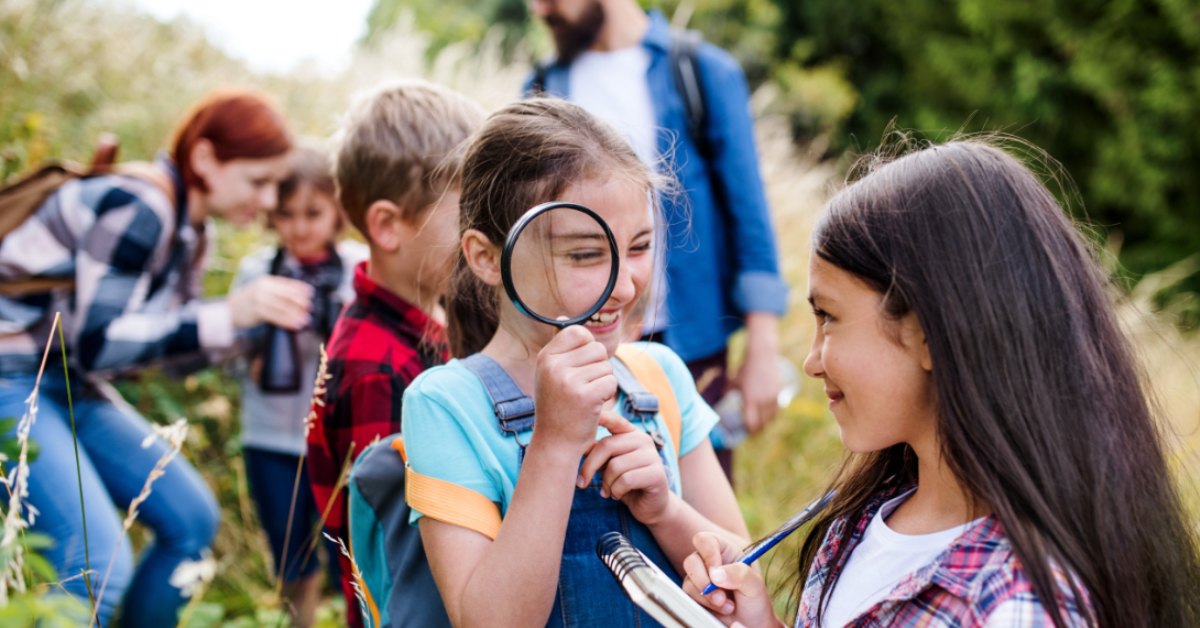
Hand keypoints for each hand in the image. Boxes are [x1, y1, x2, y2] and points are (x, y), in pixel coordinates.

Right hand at [229, 275, 312, 329]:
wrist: (229, 310)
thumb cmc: (249, 301)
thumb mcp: (262, 290)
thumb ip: (277, 291)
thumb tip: (298, 296)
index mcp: (267, 281)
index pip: (287, 283)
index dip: (300, 288)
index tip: (311, 293)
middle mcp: (264, 288)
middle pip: (287, 294)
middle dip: (301, 301)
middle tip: (310, 308)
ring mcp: (260, 299)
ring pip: (283, 307)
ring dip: (296, 314)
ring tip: (306, 319)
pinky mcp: (258, 311)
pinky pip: (277, 317)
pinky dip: (288, 321)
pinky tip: (295, 324)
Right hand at [532, 325, 616, 453]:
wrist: (555, 443)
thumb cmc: (557, 406)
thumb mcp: (551, 373)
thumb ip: (560, 347)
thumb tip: (564, 317)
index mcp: (545, 357)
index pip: (578, 332)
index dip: (587, 347)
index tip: (581, 366)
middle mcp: (554, 366)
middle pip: (597, 349)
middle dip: (598, 368)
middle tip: (583, 388)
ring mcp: (568, 381)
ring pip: (606, 367)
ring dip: (603, 383)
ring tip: (586, 398)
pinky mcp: (586, 396)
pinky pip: (610, 383)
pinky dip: (607, 395)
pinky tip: (592, 407)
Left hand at [578, 412, 671, 524]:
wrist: (650, 506)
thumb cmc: (625, 483)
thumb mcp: (607, 465)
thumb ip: (596, 452)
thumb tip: (576, 443)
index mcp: (631, 434)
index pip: (615, 420)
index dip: (602, 416)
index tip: (588, 414)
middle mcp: (643, 440)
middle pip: (607, 445)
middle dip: (589, 467)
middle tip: (581, 483)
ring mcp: (652, 455)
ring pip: (615, 466)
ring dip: (606, 483)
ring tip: (607, 491)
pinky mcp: (657, 474)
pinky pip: (626, 480)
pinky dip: (616, 491)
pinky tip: (617, 495)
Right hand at [682, 532, 781, 627]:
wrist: (751, 624)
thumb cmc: (755, 600)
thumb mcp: (755, 585)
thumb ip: (739, 574)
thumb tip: (715, 574)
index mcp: (724, 551)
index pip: (705, 541)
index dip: (708, 554)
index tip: (716, 573)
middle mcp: (709, 563)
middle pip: (691, 561)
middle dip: (704, 582)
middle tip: (722, 597)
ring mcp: (700, 579)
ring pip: (689, 581)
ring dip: (707, 597)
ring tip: (727, 606)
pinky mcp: (694, 595)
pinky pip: (688, 597)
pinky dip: (704, 605)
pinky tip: (720, 609)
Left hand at [734, 313, 780, 432]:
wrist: (762, 356)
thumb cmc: (745, 368)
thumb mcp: (734, 380)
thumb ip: (727, 390)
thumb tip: (722, 397)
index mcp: (750, 400)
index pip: (751, 423)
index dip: (749, 431)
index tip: (746, 432)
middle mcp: (762, 401)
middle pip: (762, 423)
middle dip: (757, 430)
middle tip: (753, 432)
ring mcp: (772, 397)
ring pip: (771, 418)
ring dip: (766, 424)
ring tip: (761, 427)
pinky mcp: (779, 393)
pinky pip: (777, 410)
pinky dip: (773, 416)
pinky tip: (769, 417)